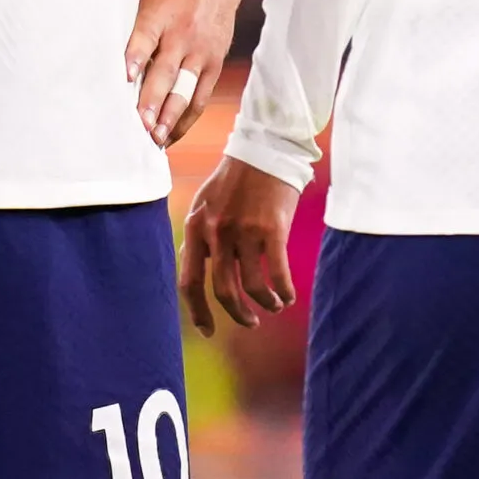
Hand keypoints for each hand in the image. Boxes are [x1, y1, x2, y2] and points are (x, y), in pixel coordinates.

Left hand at [125, 0, 241, 146]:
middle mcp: (182, 34)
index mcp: (160, 13)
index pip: (145, 37)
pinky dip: (186, 119)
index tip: (124, 77)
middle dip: (153, 100)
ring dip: (171, 116)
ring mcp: (201, 51)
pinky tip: (171, 135)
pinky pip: (201, 97)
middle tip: (140, 125)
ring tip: (156, 139)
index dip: (135, 57)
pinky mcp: (214, 63)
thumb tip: (80, 33)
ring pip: (186, 89)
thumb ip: (122, 15)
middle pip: (166, 71)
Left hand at [179, 155, 300, 336]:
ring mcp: (244, 230)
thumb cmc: (237, 177)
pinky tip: (288, 295)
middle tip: (250, 322)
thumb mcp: (207, 203)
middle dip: (238, 314)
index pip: (189, 281)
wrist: (266, 148)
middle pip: (224, 291)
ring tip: (274, 305)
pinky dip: (283, 291)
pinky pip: (277, 274)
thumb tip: (199, 268)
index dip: (198, 312)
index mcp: (196, 226)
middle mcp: (216, 231)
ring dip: (265, 303)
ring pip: (252, 287)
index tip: (209, 330)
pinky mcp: (272, 229)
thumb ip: (202, 235)